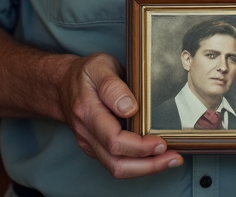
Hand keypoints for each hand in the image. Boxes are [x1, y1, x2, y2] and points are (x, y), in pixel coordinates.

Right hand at [57, 52, 182, 178]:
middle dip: (148, 166)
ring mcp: (90, 143)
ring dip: (146, 168)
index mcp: (88, 112)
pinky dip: (138, 164)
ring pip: (117, 168)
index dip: (140, 147)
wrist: (62, 84)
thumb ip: (112, 86)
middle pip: (116, 163)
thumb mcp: (99, 66)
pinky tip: (156, 156)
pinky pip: (116, 163)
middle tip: (173, 157)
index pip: (114, 140)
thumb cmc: (85, 74)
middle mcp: (87, 133)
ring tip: (171, 160)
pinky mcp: (96, 148)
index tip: (161, 142)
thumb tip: (130, 108)